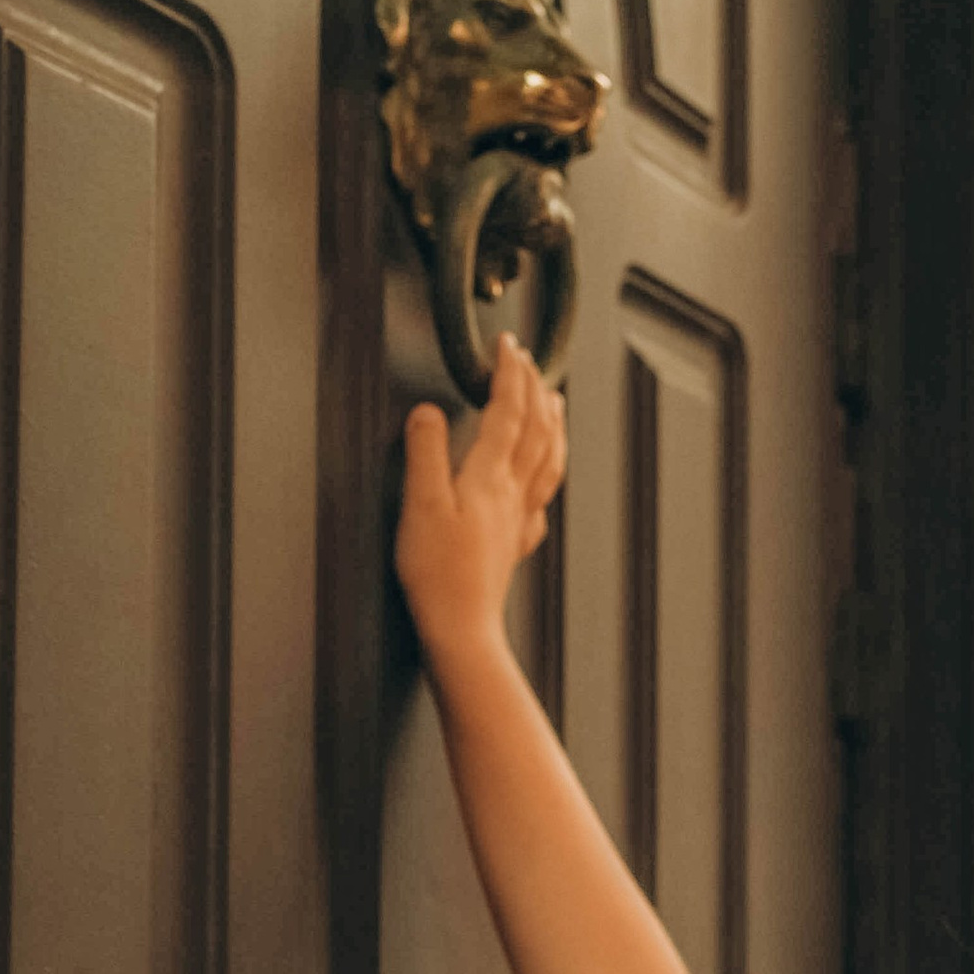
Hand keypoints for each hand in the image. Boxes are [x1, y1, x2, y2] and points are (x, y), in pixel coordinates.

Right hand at [396, 334, 567, 681]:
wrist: (461, 628)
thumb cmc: (436, 574)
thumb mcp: (418, 506)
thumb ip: (424, 453)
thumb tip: (427, 411)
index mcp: (488, 478)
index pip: (507, 412)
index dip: (510, 374)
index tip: (509, 344)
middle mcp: (512, 494)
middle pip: (535, 430)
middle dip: (533, 389)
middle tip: (529, 360)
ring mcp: (518, 519)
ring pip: (548, 460)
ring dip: (552, 425)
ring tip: (554, 403)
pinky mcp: (514, 544)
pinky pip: (540, 499)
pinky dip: (545, 476)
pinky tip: (540, 483)